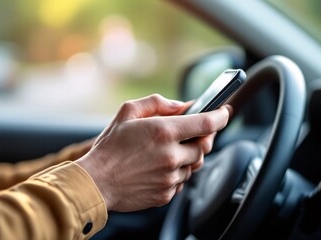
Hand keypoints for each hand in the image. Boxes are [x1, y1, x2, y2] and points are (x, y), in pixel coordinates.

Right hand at [76, 94, 229, 211]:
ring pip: (193, 165)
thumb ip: (157, 103)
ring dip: (186, 156)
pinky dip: (176, 172)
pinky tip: (159, 167)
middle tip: (192, 133)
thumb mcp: (127, 112)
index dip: (220, 116)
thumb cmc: (109, 147)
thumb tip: (181, 106)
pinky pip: (181, 181)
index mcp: (164, 132)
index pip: (206, 123)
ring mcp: (170, 177)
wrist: (96, 182)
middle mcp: (171, 156)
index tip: (224, 112)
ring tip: (167, 151)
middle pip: (204, 146)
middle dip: (202, 138)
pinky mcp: (166, 194)